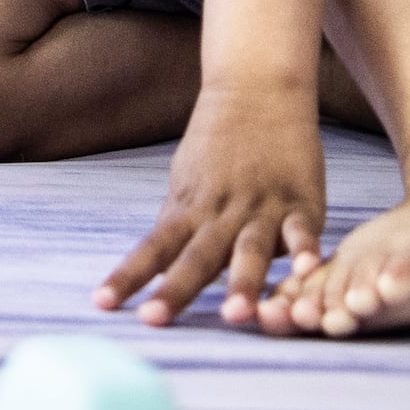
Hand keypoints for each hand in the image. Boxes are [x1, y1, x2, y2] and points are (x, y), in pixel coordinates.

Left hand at [98, 102, 330, 330]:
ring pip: (248, 250)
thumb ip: (176, 222)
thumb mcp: (186, 180)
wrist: (258, 88)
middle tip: (154, 321)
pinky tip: (306, 270)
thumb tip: (155, 263)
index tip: (103, 305)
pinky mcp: (301, 202)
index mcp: (189, 207)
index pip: (152, 248)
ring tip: (238, 316)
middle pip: (195, 257)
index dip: (129, 276)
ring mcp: (261, 207)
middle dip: (175, 291)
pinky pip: (301, 230)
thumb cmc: (218, 141)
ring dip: (242, 282)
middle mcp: (221, 211)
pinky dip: (304, 249)